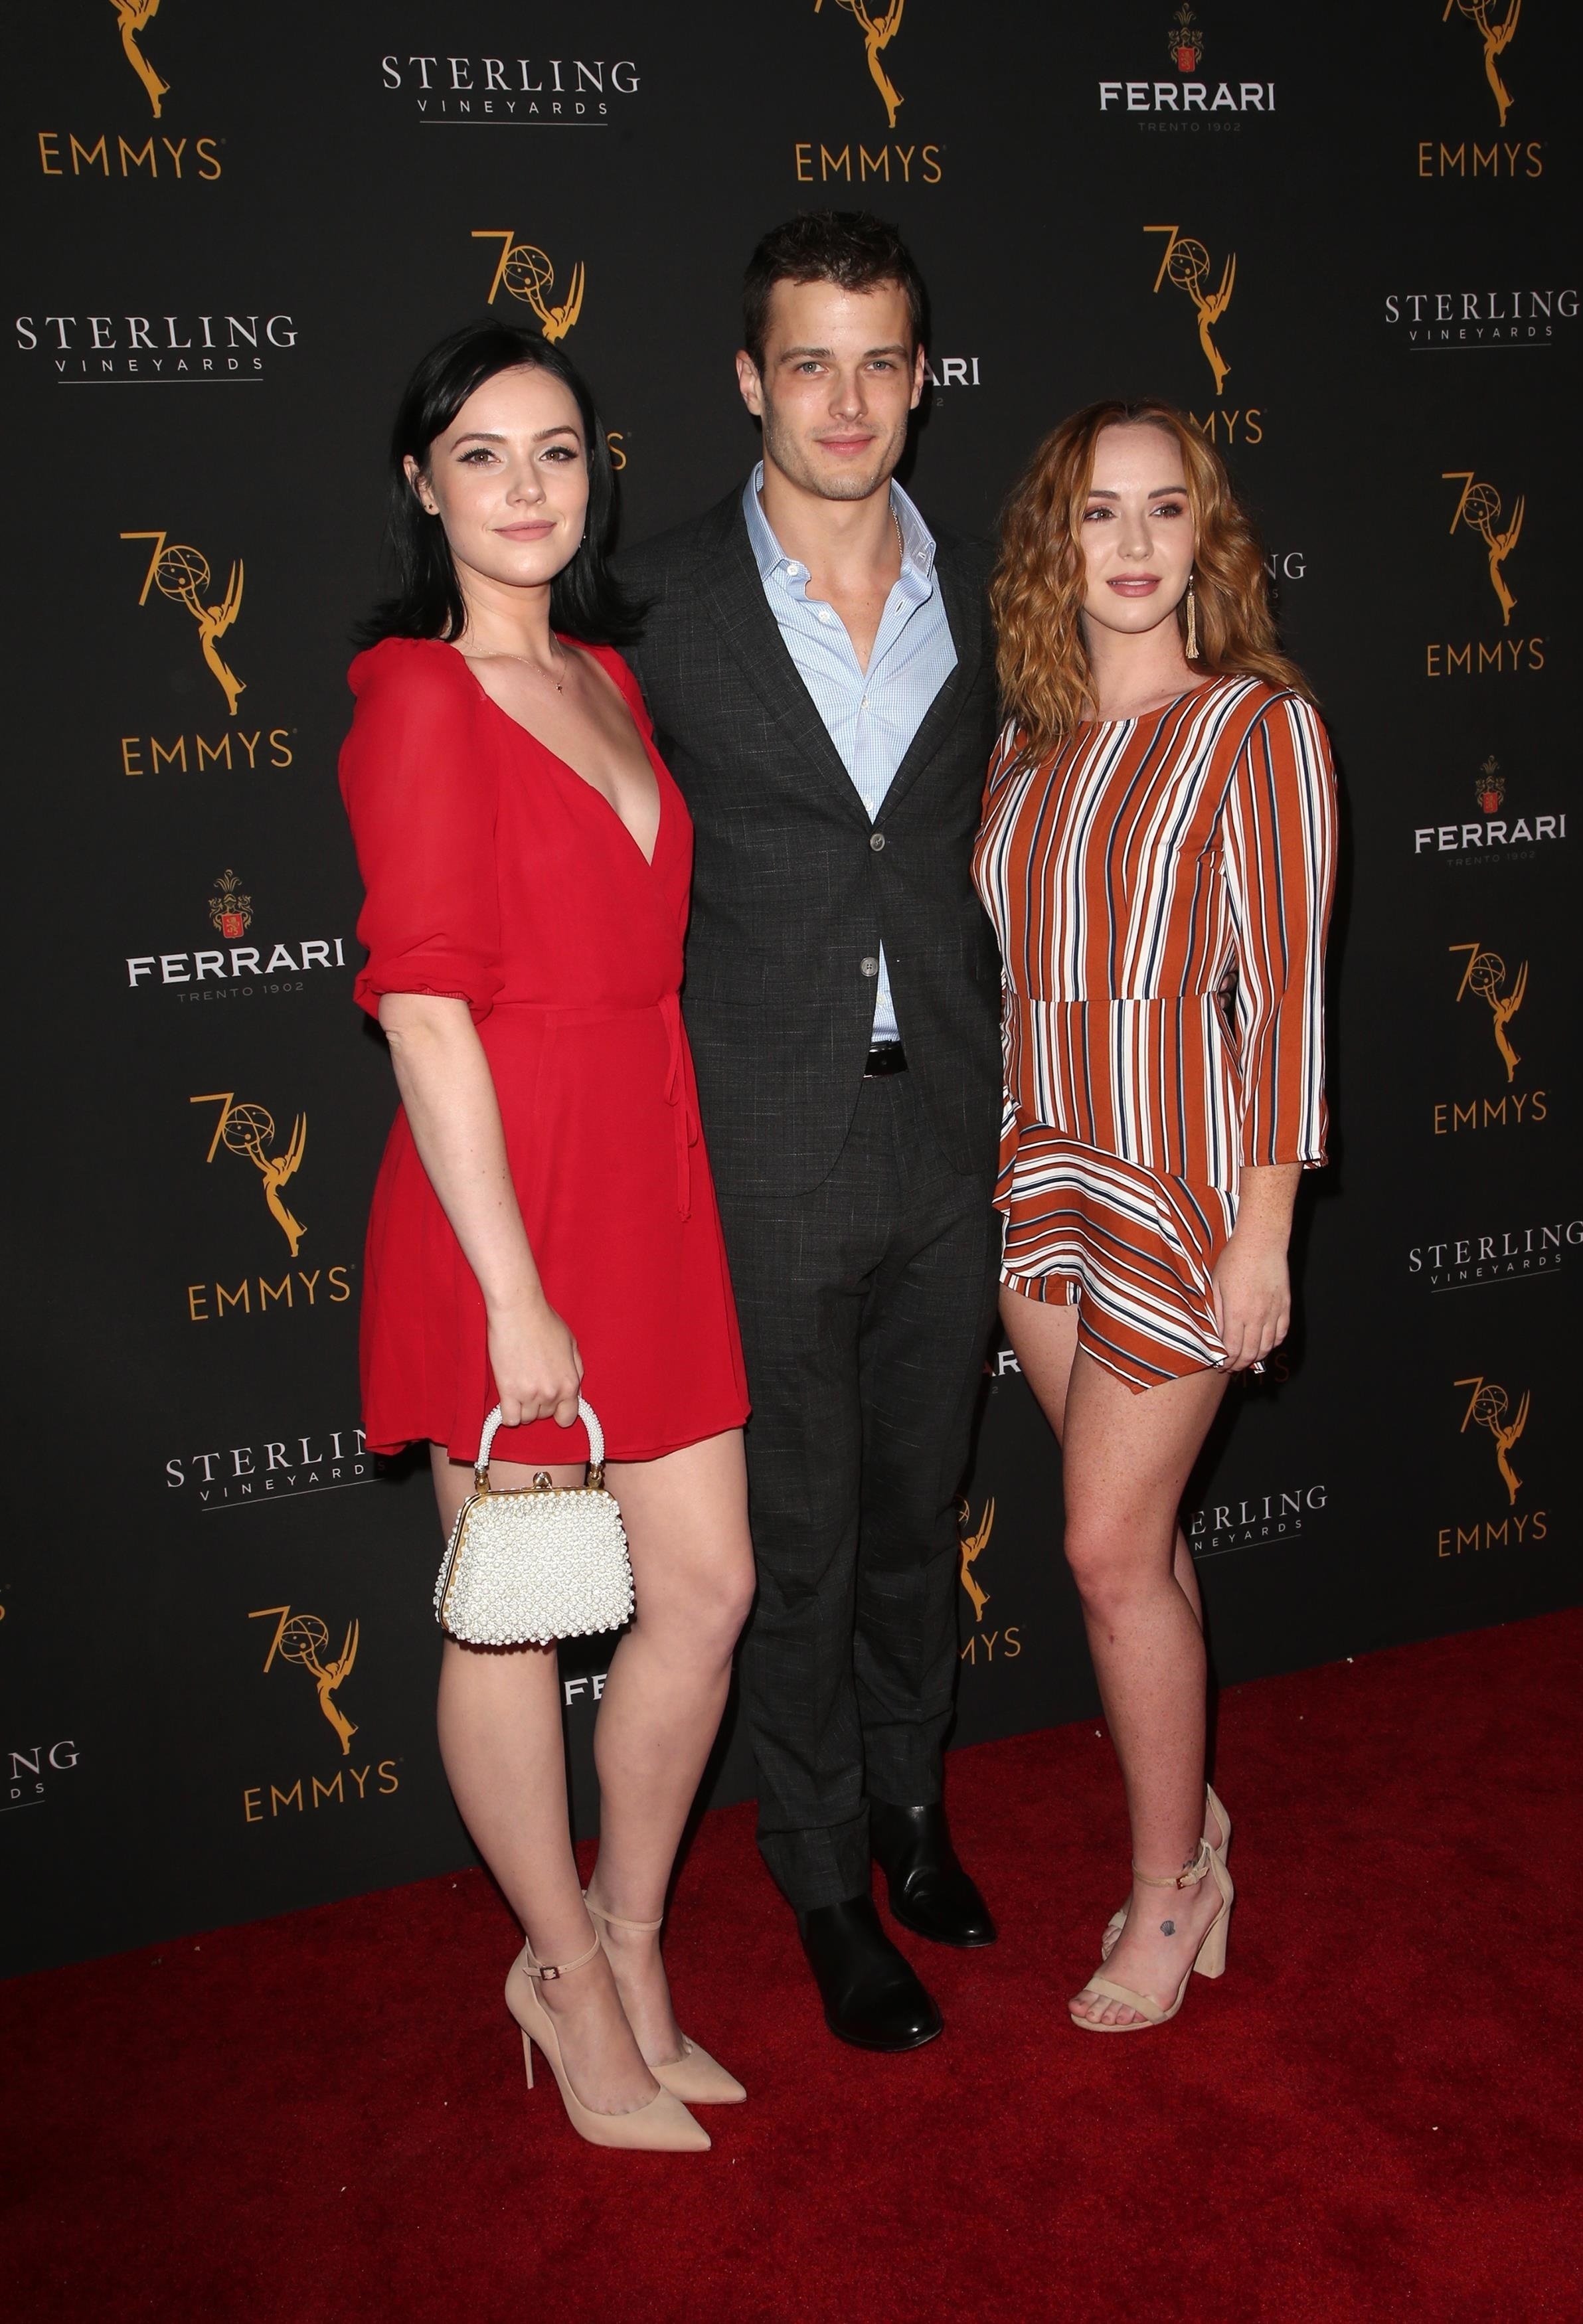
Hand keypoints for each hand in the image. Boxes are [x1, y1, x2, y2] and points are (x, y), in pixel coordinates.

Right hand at [487, 1294, 583, 1429]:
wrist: (519, 1311)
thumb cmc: (545, 1322)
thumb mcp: (571, 1345)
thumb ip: (576, 1371)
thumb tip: (576, 1393)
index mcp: (570, 1383)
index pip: (568, 1417)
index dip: (560, 1411)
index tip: (552, 1404)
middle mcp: (552, 1392)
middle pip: (545, 1416)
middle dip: (540, 1404)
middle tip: (532, 1382)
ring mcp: (530, 1394)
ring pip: (527, 1418)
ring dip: (523, 1406)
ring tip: (519, 1386)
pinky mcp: (508, 1391)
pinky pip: (509, 1419)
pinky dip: (509, 1412)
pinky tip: (508, 1398)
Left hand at [1209, 1229, 1289, 1372]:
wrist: (1262, 1241)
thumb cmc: (1235, 1259)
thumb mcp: (1216, 1285)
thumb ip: (1215, 1312)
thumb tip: (1215, 1336)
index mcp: (1236, 1312)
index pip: (1232, 1349)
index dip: (1226, 1362)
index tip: (1220, 1366)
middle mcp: (1257, 1316)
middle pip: (1250, 1353)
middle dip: (1239, 1365)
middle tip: (1232, 1368)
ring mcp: (1274, 1312)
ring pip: (1268, 1347)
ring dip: (1256, 1358)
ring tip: (1246, 1360)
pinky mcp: (1285, 1306)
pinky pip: (1281, 1333)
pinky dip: (1273, 1344)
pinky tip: (1265, 1345)